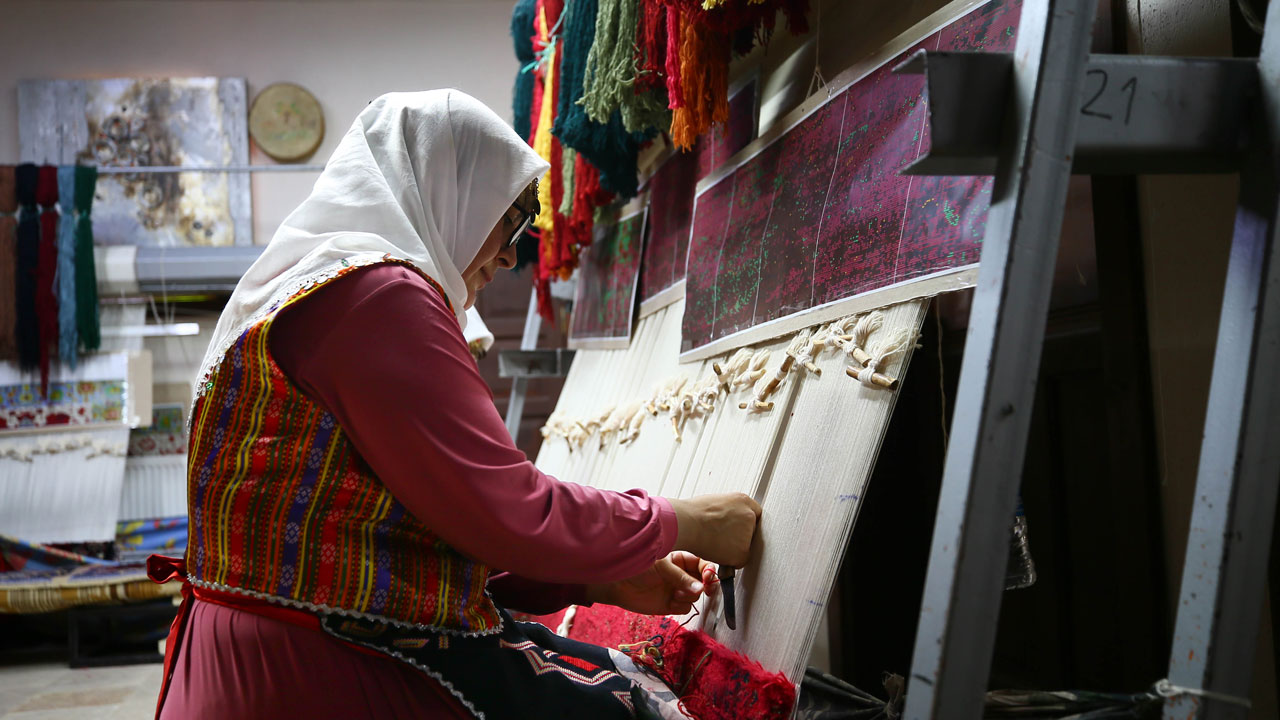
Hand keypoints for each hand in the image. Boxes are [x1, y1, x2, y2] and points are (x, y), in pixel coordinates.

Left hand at [586, 551, 717, 615]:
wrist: (619, 585)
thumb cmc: (638, 568)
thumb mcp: (661, 567)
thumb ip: (681, 577)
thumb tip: (701, 588)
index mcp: (681, 560)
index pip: (703, 564)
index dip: (709, 571)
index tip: (708, 578)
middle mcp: (681, 575)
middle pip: (704, 582)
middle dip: (704, 586)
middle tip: (704, 589)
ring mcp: (677, 590)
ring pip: (696, 596)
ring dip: (689, 597)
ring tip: (675, 594)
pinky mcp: (671, 604)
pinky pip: (686, 608)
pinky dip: (681, 606)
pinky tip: (670, 602)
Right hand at [666, 493, 760, 567]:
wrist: (686, 523)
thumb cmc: (692, 514)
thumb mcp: (716, 503)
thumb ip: (730, 511)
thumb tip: (728, 520)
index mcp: (743, 500)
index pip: (754, 514)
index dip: (743, 523)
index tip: (736, 528)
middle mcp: (749, 516)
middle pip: (751, 531)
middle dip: (739, 537)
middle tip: (722, 537)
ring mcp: (747, 534)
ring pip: (744, 547)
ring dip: (733, 549)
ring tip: (714, 542)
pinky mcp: (743, 552)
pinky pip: (739, 561)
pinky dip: (729, 561)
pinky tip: (716, 551)